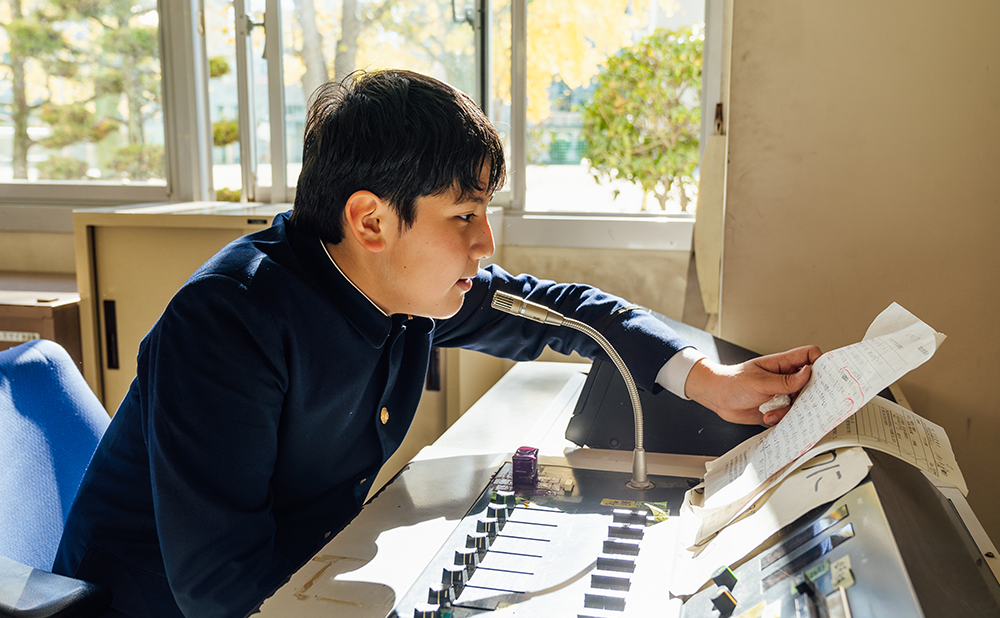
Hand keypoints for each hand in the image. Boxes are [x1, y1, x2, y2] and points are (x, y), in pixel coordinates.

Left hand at [683, 345, 821, 425]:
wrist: (716, 398)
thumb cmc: (733, 382)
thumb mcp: (759, 382)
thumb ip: (785, 381)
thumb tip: (808, 372)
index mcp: (783, 364)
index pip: (810, 356)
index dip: (821, 363)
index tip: (825, 377)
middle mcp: (786, 378)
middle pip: (811, 384)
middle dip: (807, 397)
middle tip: (799, 404)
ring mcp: (782, 393)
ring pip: (802, 403)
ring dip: (790, 411)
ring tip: (772, 413)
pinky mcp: (778, 408)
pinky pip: (791, 415)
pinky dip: (783, 419)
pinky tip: (768, 418)